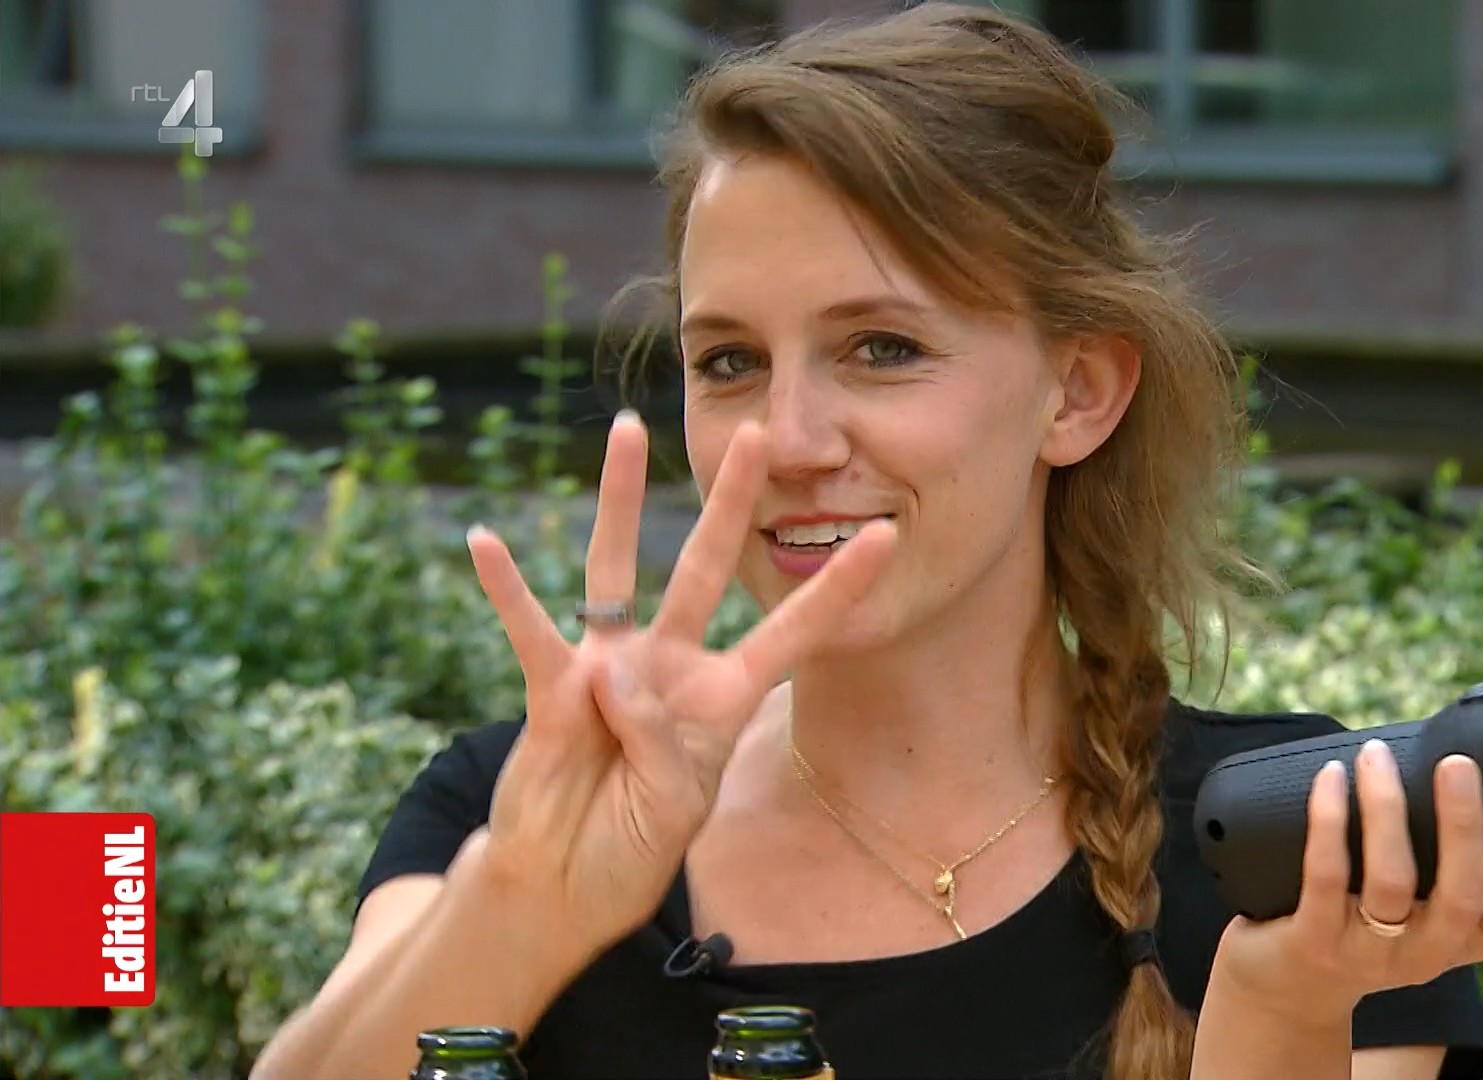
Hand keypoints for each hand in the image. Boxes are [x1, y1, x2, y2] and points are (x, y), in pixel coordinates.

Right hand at [461, 411, 895, 952]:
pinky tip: (484, 542)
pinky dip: (507, 587)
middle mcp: (669, 665)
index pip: (791, 633)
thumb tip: (611, 674)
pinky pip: (530, 626)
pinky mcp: (553, 684)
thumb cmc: (630, 847)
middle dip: (730, 502)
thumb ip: (658, 744)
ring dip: (622, 500)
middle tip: (752, 432)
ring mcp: (609, 667)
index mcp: (722, 698)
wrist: (563, 882)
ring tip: (628, 430)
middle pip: (704, 567)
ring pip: (618, 567)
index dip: (836, 589)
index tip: (889, 536)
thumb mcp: (673, 809)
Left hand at [1211, 739, 1482, 1027]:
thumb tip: (1456, 749)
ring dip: (1385, 808)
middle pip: (1463, 898)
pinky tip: (1330, 779)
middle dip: (1462, 825)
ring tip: (1374, 755)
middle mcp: (1427, 953)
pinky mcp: (1315, 942)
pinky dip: (1329, 820)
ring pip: (1391, 881)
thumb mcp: (1419, 902)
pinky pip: (1327, 876)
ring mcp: (1371, 953)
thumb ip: (1445, 850)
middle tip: (1456, 763)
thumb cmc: (1364, 921)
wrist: (1288, 985)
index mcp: (1466, 940)